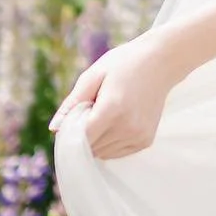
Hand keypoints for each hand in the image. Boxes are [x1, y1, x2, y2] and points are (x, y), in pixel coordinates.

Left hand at [49, 29, 182, 159]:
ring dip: (97, 140)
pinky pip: (117, 153)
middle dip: (84, 135)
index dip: (71, 132)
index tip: (70, 120)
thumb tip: (54, 129)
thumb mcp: (93, 76)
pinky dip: (110, 142)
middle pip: (91, 148)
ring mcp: (139, 136)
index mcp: (112, 109)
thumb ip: (72, 104)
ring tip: (105, 115)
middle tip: (90, 111)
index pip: (82, 138)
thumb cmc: (123, 64)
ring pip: (103, 154)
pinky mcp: (146, 141)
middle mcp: (128, 127)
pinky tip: (116, 122)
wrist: (161, 62)